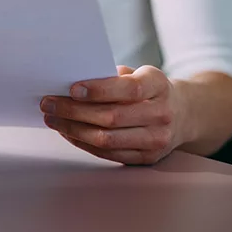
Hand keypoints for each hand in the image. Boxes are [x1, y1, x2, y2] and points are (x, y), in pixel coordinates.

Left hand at [40, 65, 185, 164]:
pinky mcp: (147, 157)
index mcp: (158, 85)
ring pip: (107, 139)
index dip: (98, 90)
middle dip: (73, 111)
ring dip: (73, 129)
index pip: (128, 89)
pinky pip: (108, 153)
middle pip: (112, 117)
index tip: (72, 89)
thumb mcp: (137, 74)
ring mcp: (157, 139)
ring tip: (52, 119)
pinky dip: (83, 143)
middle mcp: (162, 113)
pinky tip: (67, 132)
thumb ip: (110, 76)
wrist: (183, 113)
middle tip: (48, 103)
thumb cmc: (148, 89)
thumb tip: (69, 81)